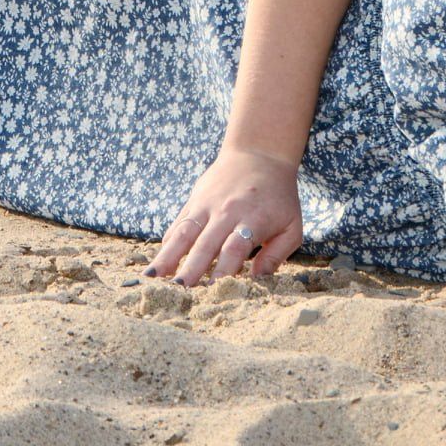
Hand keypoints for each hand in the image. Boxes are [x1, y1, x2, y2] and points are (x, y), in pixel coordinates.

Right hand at [143, 147, 303, 286]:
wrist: (260, 153)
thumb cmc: (279, 197)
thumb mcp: (292, 226)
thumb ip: (276, 255)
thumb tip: (258, 281)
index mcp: (253, 219)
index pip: (235, 248)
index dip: (223, 270)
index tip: (213, 291)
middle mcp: (227, 212)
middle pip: (205, 243)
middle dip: (191, 268)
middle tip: (178, 292)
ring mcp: (207, 204)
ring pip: (184, 232)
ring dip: (168, 256)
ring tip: (153, 277)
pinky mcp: (194, 200)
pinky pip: (178, 224)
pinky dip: (168, 243)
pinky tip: (158, 263)